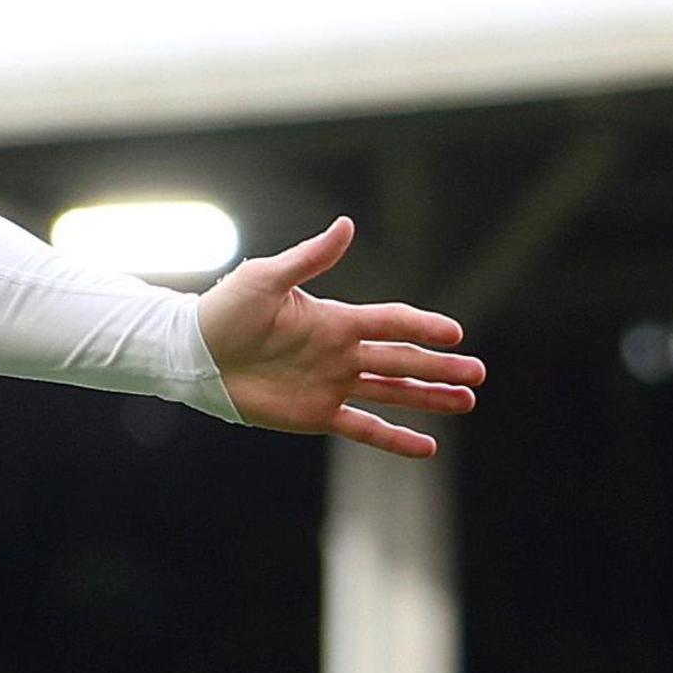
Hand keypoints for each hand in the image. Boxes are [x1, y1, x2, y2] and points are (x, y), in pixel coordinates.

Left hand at [195, 218, 482, 457]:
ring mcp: (332, 384)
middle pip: (403, 359)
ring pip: (393, 392)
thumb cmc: (225, 310)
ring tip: (467, 402)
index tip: (455, 334)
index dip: (424, 327)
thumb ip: (311, 259)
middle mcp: (341, 352)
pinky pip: (364, 428)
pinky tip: (426, 447)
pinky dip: (395, 439)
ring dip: (429, 398)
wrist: (193, 354)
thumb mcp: (266, 279)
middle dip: (441, 367)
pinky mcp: (316, 414)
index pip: (392, 321)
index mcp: (335, 319)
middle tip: (479, 373)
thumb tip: (347, 225)